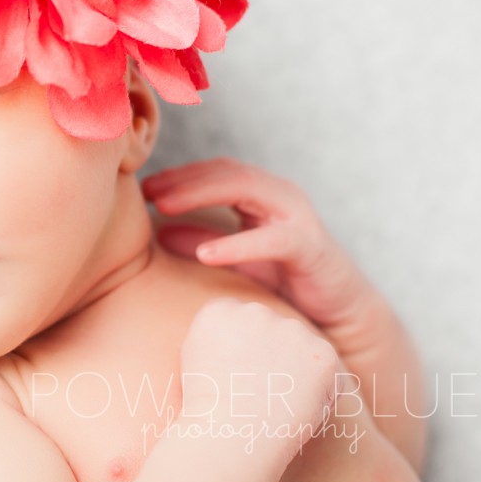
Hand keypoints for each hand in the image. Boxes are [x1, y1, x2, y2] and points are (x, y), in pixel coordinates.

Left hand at [143, 158, 373, 328]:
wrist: (336, 310)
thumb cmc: (284, 280)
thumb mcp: (234, 256)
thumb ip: (201, 239)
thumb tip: (159, 231)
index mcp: (261, 194)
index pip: (215, 171)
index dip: (179, 174)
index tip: (143, 186)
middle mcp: (279, 196)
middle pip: (226, 172)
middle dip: (184, 178)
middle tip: (147, 191)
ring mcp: (296, 217)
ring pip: (246, 190)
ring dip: (201, 195)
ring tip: (164, 207)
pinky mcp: (310, 246)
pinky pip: (271, 240)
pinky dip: (236, 244)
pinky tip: (205, 255)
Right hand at [180, 299, 341, 460]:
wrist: (231, 435)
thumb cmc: (206, 408)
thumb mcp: (192, 360)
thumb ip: (215, 336)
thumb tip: (235, 337)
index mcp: (220, 311)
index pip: (236, 316)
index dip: (239, 346)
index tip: (234, 372)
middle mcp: (256, 311)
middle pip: (270, 328)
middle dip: (270, 352)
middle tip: (259, 390)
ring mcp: (291, 330)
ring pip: (302, 347)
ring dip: (297, 369)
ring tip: (278, 403)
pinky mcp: (322, 354)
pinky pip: (330, 371)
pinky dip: (323, 391)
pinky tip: (299, 408)